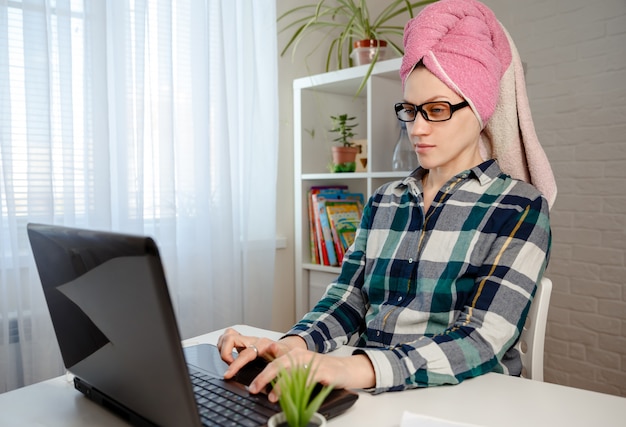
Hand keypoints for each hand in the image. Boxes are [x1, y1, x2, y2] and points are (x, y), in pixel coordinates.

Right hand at [216, 328, 292, 378]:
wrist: (287, 350)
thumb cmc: (286, 355)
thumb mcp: (285, 358)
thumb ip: (278, 354)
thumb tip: (273, 347)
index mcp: (262, 344)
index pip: (244, 353)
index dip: (235, 364)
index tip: (228, 375)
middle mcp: (252, 340)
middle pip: (230, 338)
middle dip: (225, 354)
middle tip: (229, 368)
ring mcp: (246, 340)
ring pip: (227, 336)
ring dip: (223, 348)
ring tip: (228, 361)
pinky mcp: (243, 342)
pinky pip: (228, 339)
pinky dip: (224, 346)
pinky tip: (229, 357)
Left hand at [248, 348, 374, 401]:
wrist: (344, 369)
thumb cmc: (320, 370)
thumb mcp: (299, 368)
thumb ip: (284, 373)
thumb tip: (264, 385)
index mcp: (292, 354)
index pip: (271, 362)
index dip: (259, 374)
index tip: (249, 385)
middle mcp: (299, 356)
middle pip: (278, 365)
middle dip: (264, 378)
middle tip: (254, 389)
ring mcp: (311, 363)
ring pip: (292, 373)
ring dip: (280, 386)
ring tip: (272, 397)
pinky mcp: (323, 372)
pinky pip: (309, 379)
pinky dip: (300, 388)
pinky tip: (294, 396)